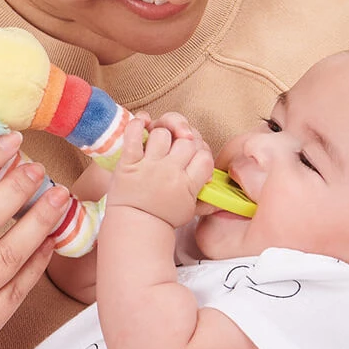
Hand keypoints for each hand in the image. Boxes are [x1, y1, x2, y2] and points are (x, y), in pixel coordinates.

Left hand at [107, 114, 212, 228]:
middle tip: (177, 148)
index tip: (193, 157)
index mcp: (188, 184)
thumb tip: (220, 191)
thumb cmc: (163, 218)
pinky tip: (143, 122)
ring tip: (159, 143)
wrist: (134, 226)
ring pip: (163, 133)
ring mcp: (149, 166)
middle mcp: (169, 172)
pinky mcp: (128, 162)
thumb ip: (206, 197)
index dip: (202, 151)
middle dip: (184, 141)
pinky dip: (138, 123)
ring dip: (162, 133)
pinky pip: (133, 133)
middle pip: (187, 141)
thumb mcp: (190, 210)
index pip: (205, 155)